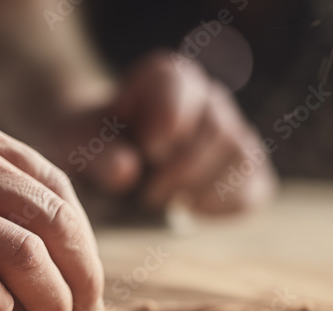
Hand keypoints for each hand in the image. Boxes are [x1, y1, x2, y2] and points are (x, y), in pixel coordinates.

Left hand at [49, 51, 277, 215]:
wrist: (102, 165)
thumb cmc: (89, 149)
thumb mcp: (77, 147)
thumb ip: (98, 154)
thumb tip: (128, 170)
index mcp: (167, 78)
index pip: (185, 85)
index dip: (167, 122)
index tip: (147, 150)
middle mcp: (207, 98)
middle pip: (220, 129)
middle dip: (183, 170)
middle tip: (147, 193)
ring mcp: (231, 133)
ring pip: (243, 156)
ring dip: (202, 190)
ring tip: (164, 201)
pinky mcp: (244, 170)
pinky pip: (255, 188)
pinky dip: (225, 206)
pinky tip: (192, 210)